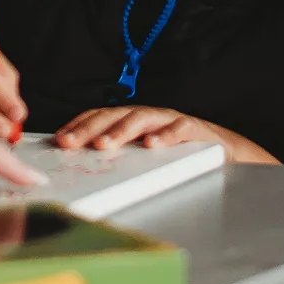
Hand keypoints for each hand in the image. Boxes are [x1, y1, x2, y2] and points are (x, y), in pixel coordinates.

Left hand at [54, 106, 278, 164]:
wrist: (224, 152)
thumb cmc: (177, 154)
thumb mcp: (142, 155)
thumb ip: (117, 156)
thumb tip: (80, 167)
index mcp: (130, 120)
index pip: (98, 117)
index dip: (77, 126)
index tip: (59, 140)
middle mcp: (146, 116)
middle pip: (113, 116)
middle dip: (89, 129)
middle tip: (70, 142)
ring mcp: (168, 120)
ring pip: (140, 119)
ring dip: (120, 131)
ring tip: (104, 144)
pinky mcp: (193, 129)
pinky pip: (178, 129)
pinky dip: (164, 136)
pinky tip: (152, 145)